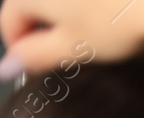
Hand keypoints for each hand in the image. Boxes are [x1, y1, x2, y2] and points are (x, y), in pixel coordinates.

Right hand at [0, 0, 143, 76]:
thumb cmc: (114, 23)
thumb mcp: (72, 47)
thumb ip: (37, 56)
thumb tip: (7, 67)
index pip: (8, 21)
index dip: (19, 47)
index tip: (36, 65)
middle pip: (31, 6)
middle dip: (42, 31)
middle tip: (67, 53)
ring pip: (57, 1)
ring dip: (64, 17)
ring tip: (91, 36)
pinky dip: (85, 6)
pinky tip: (107, 17)